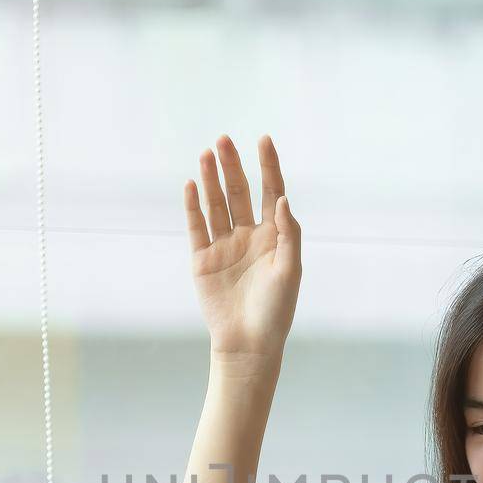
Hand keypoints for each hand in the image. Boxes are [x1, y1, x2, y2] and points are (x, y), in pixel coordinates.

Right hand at [183, 134, 301, 364]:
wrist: (249, 343)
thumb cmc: (276, 310)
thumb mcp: (290, 270)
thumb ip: (288, 233)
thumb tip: (283, 198)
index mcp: (273, 236)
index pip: (271, 192)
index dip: (268, 166)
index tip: (264, 139)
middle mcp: (248, 236)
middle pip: (239, 192)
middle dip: (232, 165)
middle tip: (224, 139)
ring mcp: (224, 246)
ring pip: (216, 204)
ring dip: (211, 178)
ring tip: (207, 153)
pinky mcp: (202, 259)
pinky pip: (197, 227)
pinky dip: (193, 206)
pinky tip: (192, 184)